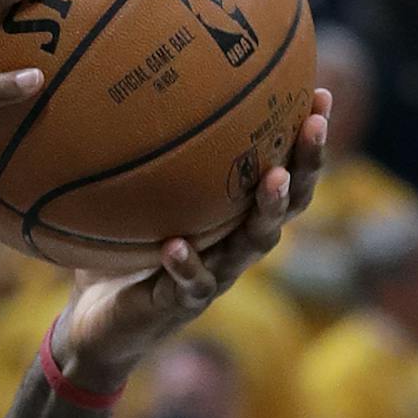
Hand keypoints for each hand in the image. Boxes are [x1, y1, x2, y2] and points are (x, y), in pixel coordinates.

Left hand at [55, 89, 331, 385]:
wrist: (99, 327)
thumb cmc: (117, 256)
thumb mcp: (125, 201)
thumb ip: (130, 159)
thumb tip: (115, 90)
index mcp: (230, 219)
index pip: (281, 173)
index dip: (304, 141)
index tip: (318, 94)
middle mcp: (234, 246)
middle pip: (287, 203)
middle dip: (306, 163)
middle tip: (313, 124)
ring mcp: (214, 277)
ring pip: (253, 243)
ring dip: (265, 209)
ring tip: (272, 177)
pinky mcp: (180, 304)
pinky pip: (190, 284)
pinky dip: (186, 264)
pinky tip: (176, 246)